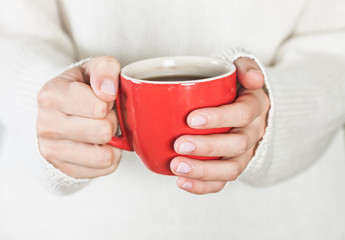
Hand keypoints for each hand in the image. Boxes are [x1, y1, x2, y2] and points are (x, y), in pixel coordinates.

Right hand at [37, 56, 121, 177]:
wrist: (58, 113)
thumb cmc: (81, 90)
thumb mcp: (92, 69)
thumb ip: (105, 69)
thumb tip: (108, 91)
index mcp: (51, 96)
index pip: (100, 107)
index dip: (110, 101)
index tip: (102, 98)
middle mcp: (47, 125)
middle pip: (104, 131)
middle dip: (112, 121)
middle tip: (103, 116)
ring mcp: (53, 151)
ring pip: (105, 156)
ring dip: (112, 142)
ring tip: (100, 130)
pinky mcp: (65, 170)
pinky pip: (106, 168)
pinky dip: (110, 156)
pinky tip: (99, 144)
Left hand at [170, 57, 269, 193]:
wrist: (244, 106)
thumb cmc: (235, 87)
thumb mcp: (241, 68)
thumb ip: (245, 66)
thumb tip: (253, 78)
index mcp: (254, 106)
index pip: (243, 114)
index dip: (219, 118)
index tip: (191, 119)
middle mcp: (253, 132)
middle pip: (237, 145)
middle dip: (207, 147)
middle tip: (179, 144)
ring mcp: (244, 153)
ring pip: (231, 168)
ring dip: (203, 171)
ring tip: (177, 167)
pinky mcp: (232, 166)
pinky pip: (223, 182)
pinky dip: (203, 186)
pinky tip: (182, 182)